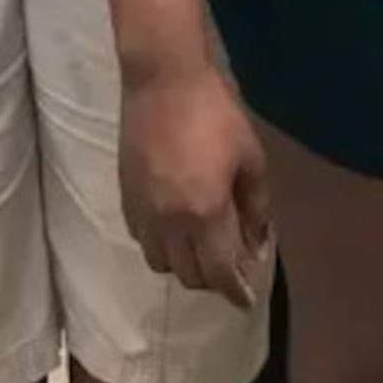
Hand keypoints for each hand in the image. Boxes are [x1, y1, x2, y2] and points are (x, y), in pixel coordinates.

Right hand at [118, 60, 272, 307]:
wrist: (162, 81)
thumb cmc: (216, 115)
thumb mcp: (251, 160)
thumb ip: (256, 209)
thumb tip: (257, 245)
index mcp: (205, 212)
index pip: (219, 272)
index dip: (234, 293)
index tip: (245, 301)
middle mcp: (169, 220)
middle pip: (188, 274)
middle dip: (211, 279)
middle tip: (228, 268)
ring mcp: (143, 209)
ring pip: (160, 262)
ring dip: (182, 264)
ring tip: (198, 249)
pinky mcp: (125, 195)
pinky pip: (140, 238)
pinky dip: (159, 244)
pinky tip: (172, 228)